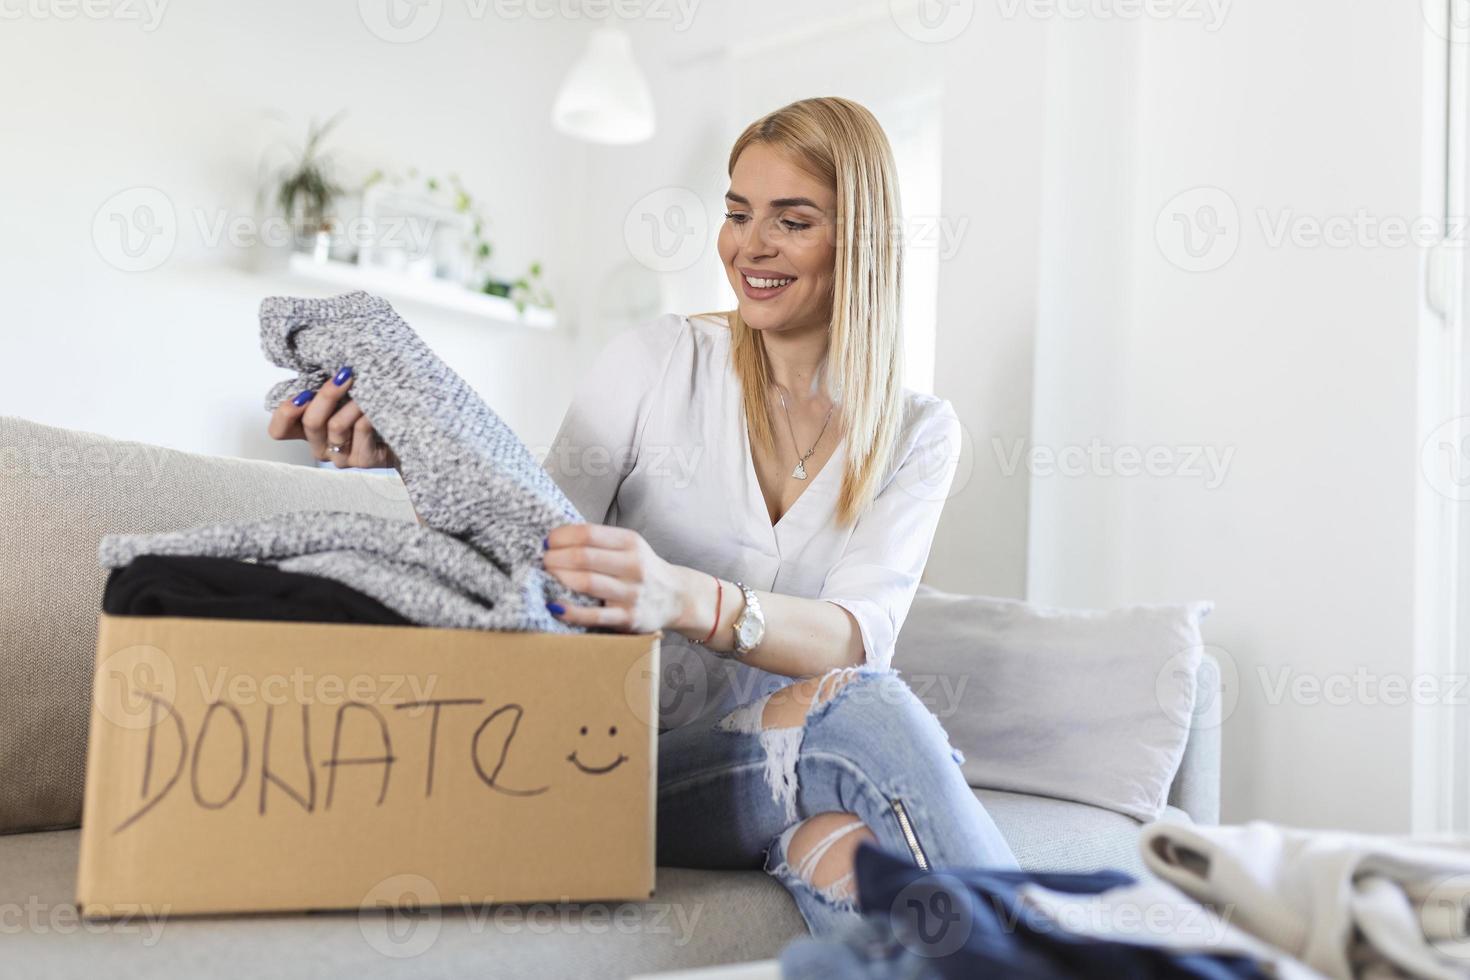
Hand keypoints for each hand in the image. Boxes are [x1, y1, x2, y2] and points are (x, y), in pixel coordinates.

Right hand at [267, 366, 398, 469]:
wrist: (406, 432)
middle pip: (311, 423)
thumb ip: (323, 388)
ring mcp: (341, 457)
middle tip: (345, 375)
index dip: (285, 413)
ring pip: (336, 426)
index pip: (279, 430)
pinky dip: (368, 411)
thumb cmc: (369, 408)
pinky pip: (360, 429)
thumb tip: (319, 364)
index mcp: (308, 431)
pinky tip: (377, 402)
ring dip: (352, 402)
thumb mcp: (342, 396)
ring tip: (366, 387)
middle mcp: (321, 447)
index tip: (303, 393)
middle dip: (326, 395)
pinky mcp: (363, 460)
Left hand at [541, 523, 691, 632]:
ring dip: (558, 579)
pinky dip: (570, 611)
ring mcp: (631, 593)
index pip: (588, 533)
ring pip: (586, 583)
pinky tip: (554, 606)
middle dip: (555, 558)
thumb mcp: (628, 546)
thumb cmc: (642, 570)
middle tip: (543, 561)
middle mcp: (633, 566)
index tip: (547, 542)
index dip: (560, 537)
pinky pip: (593, 615)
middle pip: (583, 557)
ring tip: (546, 577)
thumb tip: (555, 538)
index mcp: (631, 542)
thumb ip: (599, 541)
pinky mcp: (628, 618)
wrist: (676, 597)